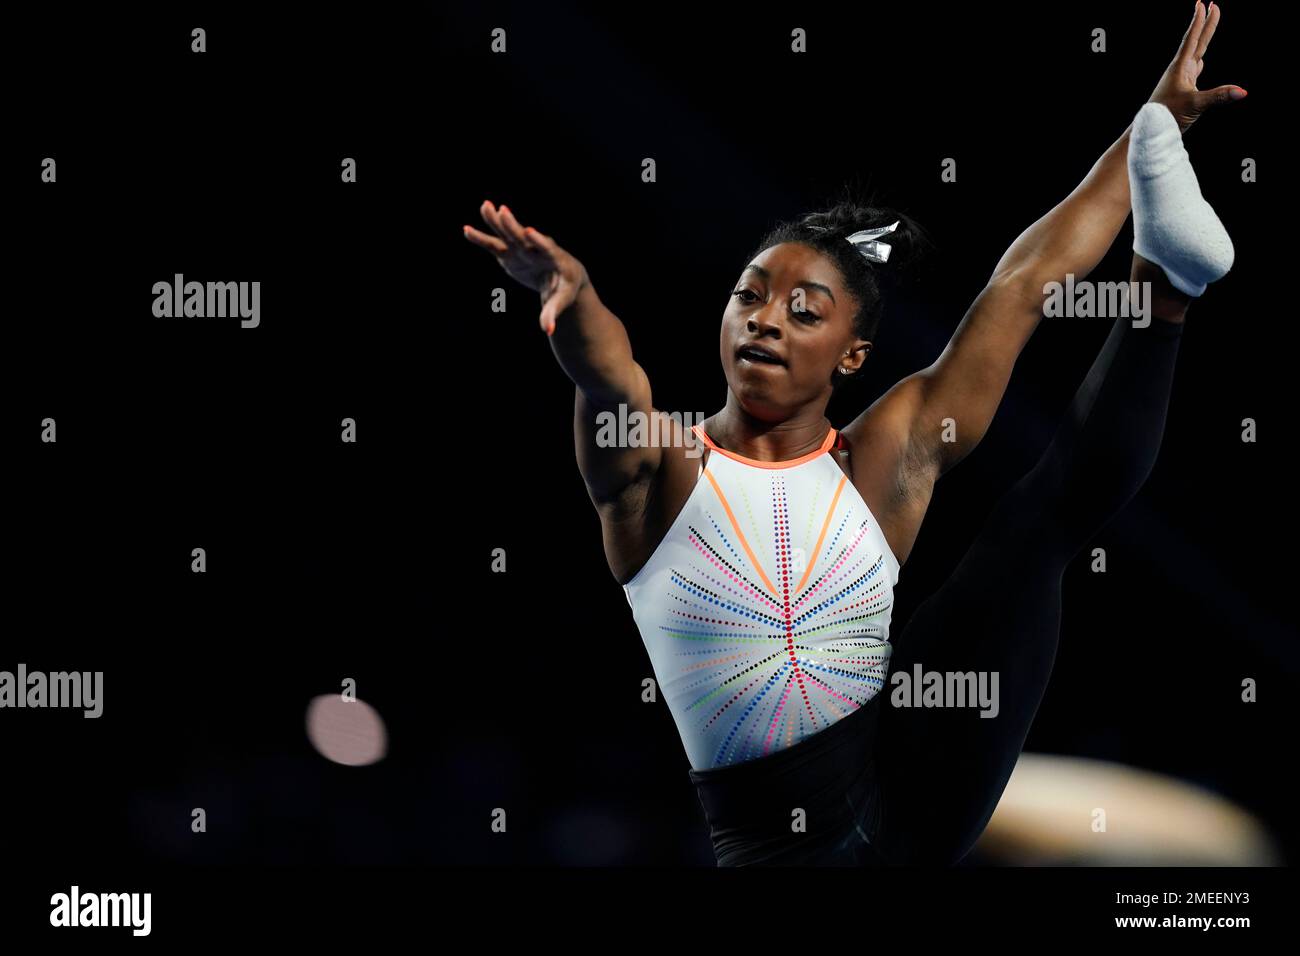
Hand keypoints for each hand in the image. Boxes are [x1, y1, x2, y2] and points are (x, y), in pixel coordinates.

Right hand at [463, 200, 587, 335]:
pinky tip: (466, 230)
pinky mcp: (510, 253)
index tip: (529, 231)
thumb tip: (548, 331)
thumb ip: (552, 314)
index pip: (546, 247)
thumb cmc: (565, 289)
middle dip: (513, 225)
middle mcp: (537, 249)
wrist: (561, 276)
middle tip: (503, 211)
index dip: (538, 240)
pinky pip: (494, 244)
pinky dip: (482, 238)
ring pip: (507, 234)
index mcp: (554, 258)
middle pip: (523, 236)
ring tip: (485, 205)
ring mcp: (522, 248)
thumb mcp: (561, 301)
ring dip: (496, 221)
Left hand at [1146, 1, 1244, 134]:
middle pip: (1196, 42)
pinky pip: (1194, 70)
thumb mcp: (1195, 105)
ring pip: (1196, 54)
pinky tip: (1201, 61)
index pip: (1192, 39)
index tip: (1203, 4)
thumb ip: (1218, 96)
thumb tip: (1242, 92)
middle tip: (1211, 4)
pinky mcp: (1182, 90)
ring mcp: (1180, 80)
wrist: (1150, 129)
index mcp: (1180, 68)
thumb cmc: (1166, 116)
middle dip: (1205, 23)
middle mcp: (1180, 70)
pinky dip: (1200, 60)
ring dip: (1203, 39)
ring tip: (1209, 25)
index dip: (1199, 21)